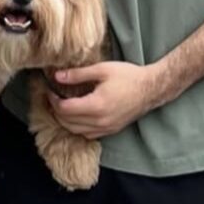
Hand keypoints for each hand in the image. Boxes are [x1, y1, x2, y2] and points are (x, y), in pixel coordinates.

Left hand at [49, 61, 165, 138]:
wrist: (152, 88)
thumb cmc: (129, 76)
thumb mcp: (102, 69)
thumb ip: (78, 74)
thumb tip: (57, 76)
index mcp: (97, 105)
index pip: (64, 109)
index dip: (53, 100)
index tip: (50, 90)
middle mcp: (101, 121)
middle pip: (67, 122)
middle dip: (56, 110)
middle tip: (53, 97)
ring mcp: (107, 128)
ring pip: (76, 131)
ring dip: (65, 120)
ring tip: (62, 106)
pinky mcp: (112, 130)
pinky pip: (88, 134)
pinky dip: (78, 127)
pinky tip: (77, 115)